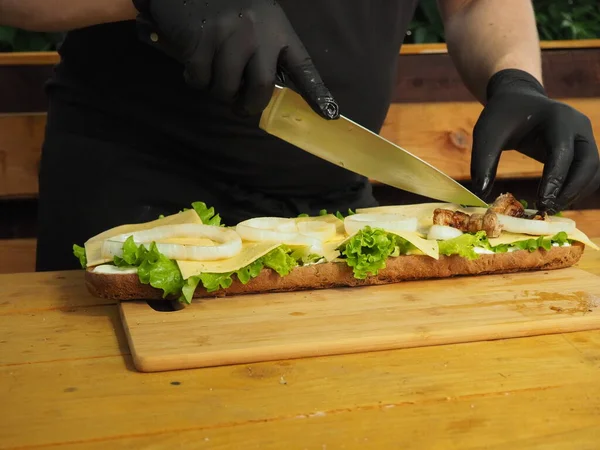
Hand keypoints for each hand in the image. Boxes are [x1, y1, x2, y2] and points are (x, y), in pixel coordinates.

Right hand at [131, 0, 338, 118]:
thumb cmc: (227, 12)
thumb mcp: (258, 26)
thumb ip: (266, 57)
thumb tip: (264, 97)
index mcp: (279, 30)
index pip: (302, 65)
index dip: (316, 92)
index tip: (329, 114)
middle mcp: (258, 30)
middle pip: (261, 86)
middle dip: (249, 106)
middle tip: (240, 107)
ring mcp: (229, 33)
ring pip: (227, 88)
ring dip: (219, 93)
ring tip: (215, 78)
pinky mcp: (202, 38)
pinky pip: (200, 79)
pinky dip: (196, 80)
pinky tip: (197, 63)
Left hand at [471, 69, 598, 213]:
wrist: (518, 100)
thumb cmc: (502, 117)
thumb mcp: (486, 134)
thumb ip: (483, 161)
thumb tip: (481, 194)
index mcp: (557, 118)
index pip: (563, 152)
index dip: (555, 180)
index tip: (542, 203)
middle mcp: (579, 126)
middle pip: (588, 163)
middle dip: (570, 190)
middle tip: (546, 210)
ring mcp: (585, 137)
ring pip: (594, 171)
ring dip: (576, 193)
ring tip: (549, 208)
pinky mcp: (584, 149)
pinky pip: (590, 174)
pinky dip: (576, 190)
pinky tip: (555, 200)